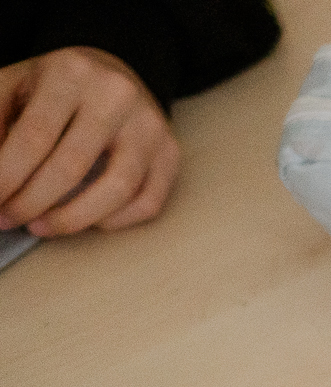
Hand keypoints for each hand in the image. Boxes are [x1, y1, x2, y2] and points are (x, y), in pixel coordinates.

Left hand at [0, 48, 179, 235]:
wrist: (112, 74)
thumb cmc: (56, 87)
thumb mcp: (13, 86)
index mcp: (71, 72)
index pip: (35, 135)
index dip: (8, 175)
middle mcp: (117, 96)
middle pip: (72, 165)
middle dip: (32, 202)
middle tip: (10, 219)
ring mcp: (150, 126)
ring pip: (117, 189)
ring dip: (73, 219)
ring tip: (42, 227)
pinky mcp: (171, 153)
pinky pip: (148, 202)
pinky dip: (115, 220)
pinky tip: (86, 220)